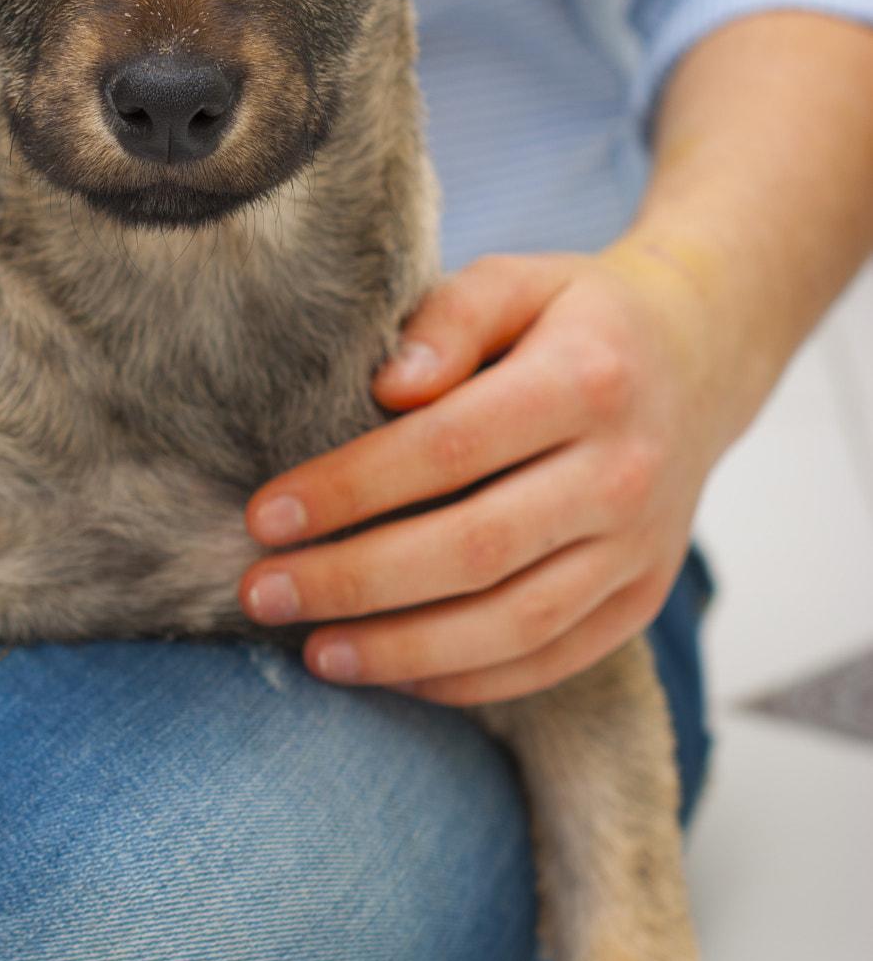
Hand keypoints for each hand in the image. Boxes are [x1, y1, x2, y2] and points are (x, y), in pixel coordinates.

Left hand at [239, 244, 736, 703]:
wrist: (700, 359)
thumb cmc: (577, 320)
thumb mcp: (517, 281)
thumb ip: (449, 319)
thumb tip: (388, 387)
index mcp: (588, 381)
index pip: (449, 448)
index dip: (351, 488)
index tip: (267, 514)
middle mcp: (623, 473)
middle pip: (474, 549)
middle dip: (354, 581)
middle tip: (262, 592)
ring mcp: (640, 547)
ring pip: (513, 624)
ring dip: (403, 650)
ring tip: (314, 651)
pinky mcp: (641, 598)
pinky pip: (551, 660)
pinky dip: (467, 680)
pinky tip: (393, 674)